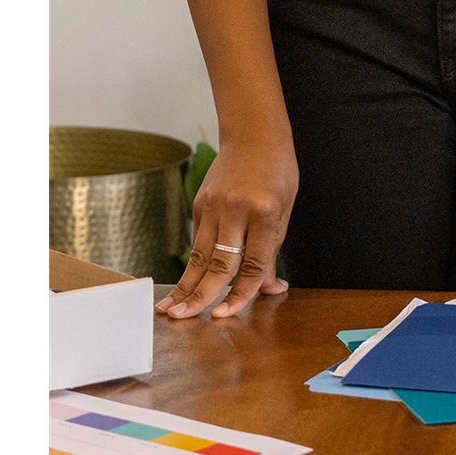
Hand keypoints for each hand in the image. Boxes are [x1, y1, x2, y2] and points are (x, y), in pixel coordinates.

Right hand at [159, 137, 295, 320]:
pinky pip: (198, 241)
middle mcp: (236, 211)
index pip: (252, 264)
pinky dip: (192, 265)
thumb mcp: (285, 209)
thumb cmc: (277, 172)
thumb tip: (271, 288)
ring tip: (170, 310)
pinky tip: (182, 285)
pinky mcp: (199, 205)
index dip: (240, 294)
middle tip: (185, 320)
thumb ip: (273, 250)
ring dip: (185, 286)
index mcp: (265, 213)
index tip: (225, 315)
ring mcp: (213, 206)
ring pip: (199, 256)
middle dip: (201, 296)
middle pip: (218, 263)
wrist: (254, 134)